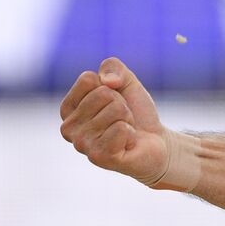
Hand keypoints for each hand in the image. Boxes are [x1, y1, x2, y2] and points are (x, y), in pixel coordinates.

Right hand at [59, 57, 168, 184]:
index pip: (88, 79)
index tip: (115, 100)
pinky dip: (131, 132)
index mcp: (68, 108)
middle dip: (121, 104)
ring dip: (127, 118)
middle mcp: (68, 128)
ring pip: (115, 110)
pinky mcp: (99, 157)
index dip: (110, 86)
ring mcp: (82, 145)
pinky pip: (121, 128)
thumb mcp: (126, 81)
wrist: (156, 141)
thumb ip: (112, 68)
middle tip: (123, 118)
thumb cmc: (135, 112)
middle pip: (103, 94)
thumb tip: (107, 81)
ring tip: (125, 130)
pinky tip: (127, 143)